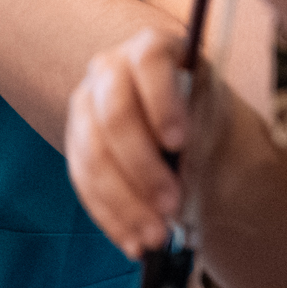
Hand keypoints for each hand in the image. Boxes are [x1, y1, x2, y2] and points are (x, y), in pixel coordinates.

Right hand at [65, 27, 203, 259]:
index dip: (160, 101)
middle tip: (171, 206)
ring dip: (124, 201)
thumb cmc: (201, 115)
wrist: (186, 130)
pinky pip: (83, 181)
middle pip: (114, 113)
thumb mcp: (210, 114)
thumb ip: (197, 134)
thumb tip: (180, 177)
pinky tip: (131, 239)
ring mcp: (86, 105)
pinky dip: (109, 215)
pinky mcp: (75, 143)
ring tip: (154, 236)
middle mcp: (110, 68)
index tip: (179, 142)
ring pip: (93, 154)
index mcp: (151, 48)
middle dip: (141, 166)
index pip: (148, 62)